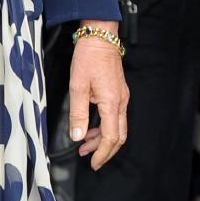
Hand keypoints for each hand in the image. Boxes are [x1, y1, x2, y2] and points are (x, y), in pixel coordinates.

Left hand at [68, 22, 128, 170]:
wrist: (100, 36)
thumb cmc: (89, 57)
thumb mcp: (77, 86)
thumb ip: (78, 113)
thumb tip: (78, 136)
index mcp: (112, 103)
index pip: (111, 137)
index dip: (102, 153)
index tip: (94, 163)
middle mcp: (121, 102)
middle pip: (119, 136)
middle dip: (105, 150)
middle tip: (90, 159)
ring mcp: (122, 97)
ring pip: (117, 127)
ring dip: (102, 139)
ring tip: (85, 145)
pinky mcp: (118, 92)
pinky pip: (115, 116)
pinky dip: (104, 127)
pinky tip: (91, 128)